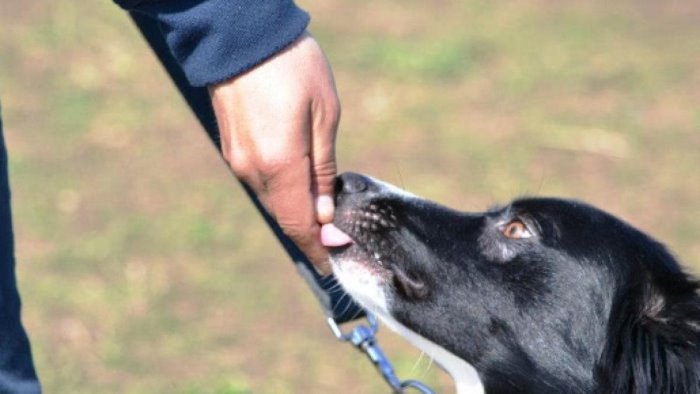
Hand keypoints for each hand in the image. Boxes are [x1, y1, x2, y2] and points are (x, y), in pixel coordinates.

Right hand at [209, 32, 339, 273]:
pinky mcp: (232, 148)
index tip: (333, 266)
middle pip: (285, 216)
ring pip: (272, 200)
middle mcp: (252, 170)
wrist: (240, 34)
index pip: (300, 225)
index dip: (318, 249)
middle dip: (311, 233)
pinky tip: (300, 184)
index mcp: (280, 165)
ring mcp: (238, 160)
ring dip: (296, 210)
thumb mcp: (325, 114)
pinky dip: (282, 191)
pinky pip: (261, 181)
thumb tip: (323, 215)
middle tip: (336, 240)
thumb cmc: (292, 67)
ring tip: (323, 212)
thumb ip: (323, 169)